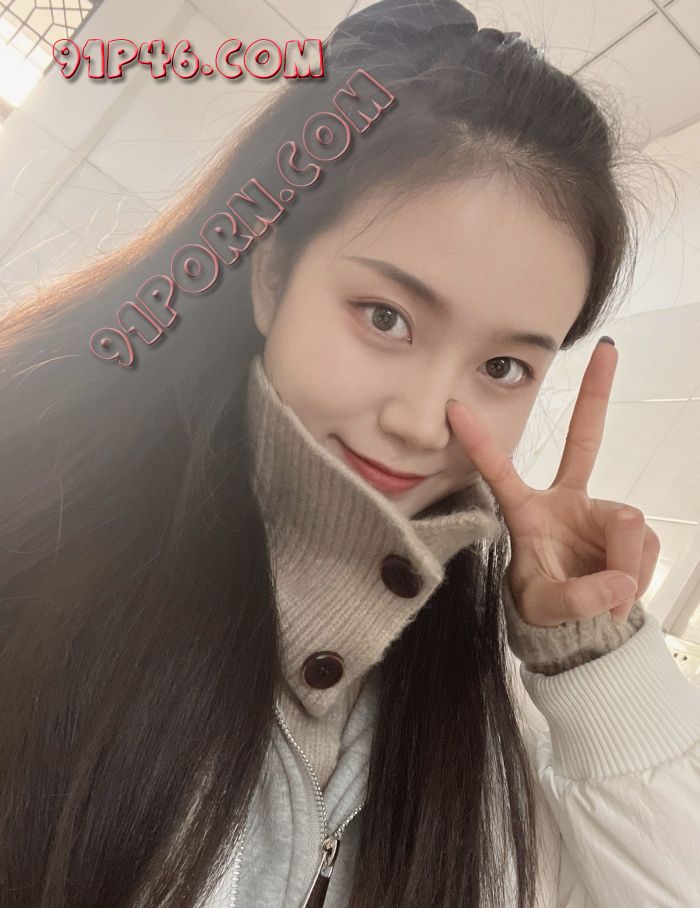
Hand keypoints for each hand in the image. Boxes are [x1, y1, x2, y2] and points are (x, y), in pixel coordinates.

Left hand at [445, 339, 659, 626]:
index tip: (454, 407)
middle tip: (609, 350)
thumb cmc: (545, 610)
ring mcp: (600, 512)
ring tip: (606, 599)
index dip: (479, 444)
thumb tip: (619, 580)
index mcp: (527, 513)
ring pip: (628, 524)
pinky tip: (620, 593)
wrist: (580, 629)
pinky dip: (636, 577)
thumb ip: (575, 599)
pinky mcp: (629, 529)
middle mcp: (565, 501)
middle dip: (596, 394)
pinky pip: (645, 548)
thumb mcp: (545, 608)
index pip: (500, 473)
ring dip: (625, 568)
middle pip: (585, 441)